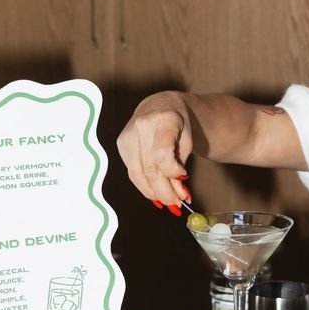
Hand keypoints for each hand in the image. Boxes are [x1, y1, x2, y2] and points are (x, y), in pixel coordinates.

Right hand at [117, 91, 191, 208]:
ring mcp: (128, 134)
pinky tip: (156, 192)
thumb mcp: (187, 141)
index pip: (162, 154)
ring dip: (154, 193)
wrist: (162, 105)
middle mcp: (142, 125)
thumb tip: (178, 195)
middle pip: (150, 169)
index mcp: (163, 120)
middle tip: (177, 204)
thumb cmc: (179, 124)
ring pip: (137, 174)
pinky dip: (145, 186)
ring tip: (168, 202)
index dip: (172, 172)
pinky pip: (132, 172)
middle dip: (164, 191)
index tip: (184, 177)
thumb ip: (180, 166)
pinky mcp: (121, 143)